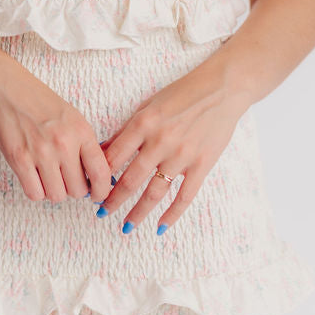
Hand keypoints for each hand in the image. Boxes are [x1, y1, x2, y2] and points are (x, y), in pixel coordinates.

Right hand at [0, 69, 113, 204]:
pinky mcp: (19, 160)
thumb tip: (96, 177)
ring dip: (54, 190)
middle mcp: (64, 144)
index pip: (101, 173)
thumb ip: (85, 146)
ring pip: (57, 196)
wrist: (8, 90)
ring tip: (48, 176)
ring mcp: (41, 153)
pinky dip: (36, 191)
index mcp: (81, 132)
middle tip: (66, 178)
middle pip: (78, 190)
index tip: (97, 194)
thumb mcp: (73, 118)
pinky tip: (35, 178)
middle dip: (74, 189)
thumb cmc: (40, 104)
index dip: (102, 190)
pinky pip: (34, 194)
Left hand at [96, 63, 247, 231]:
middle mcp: (160, 142)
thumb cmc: (182, 93)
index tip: (92, 188)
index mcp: (143, 124)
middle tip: (101, 212)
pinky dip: (172, 214)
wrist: (222, 88)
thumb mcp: (149, 104)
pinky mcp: (201, 165)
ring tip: (126, 226)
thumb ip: (127, 129)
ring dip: (137, 213)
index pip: (113, 158)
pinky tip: (160, 227)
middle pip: (130, 180)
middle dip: (112, 200)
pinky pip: (184, 196)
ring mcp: (182, 155)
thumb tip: (102, 150)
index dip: (99, 176)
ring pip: (154, 193)